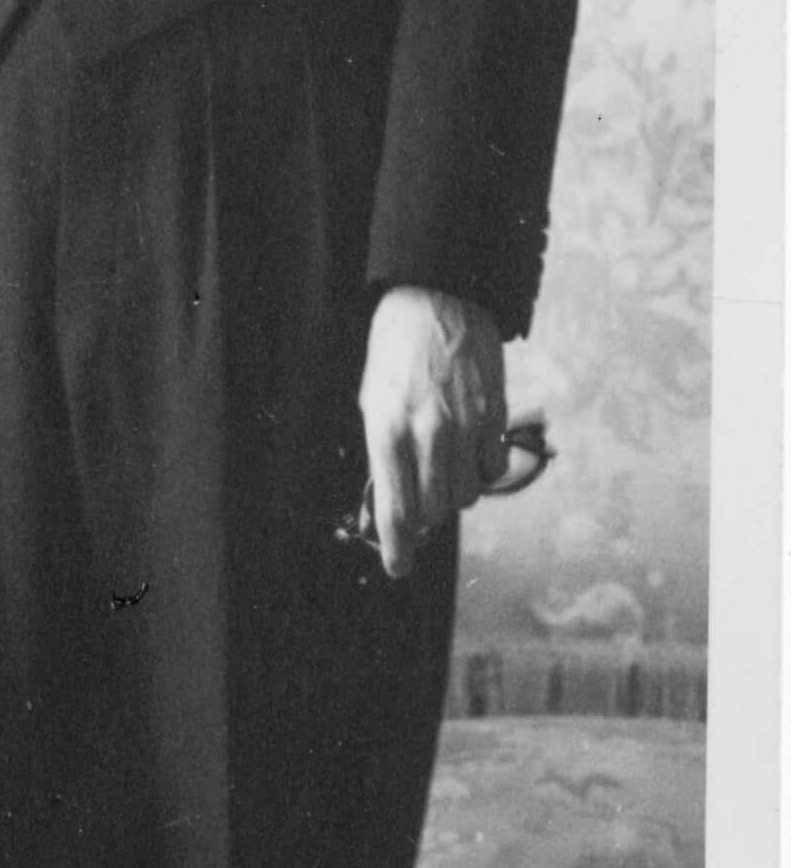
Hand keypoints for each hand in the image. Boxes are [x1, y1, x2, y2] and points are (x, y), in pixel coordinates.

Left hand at [357, 286, 506, 581]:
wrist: (438, 300)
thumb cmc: (397, 351)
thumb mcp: (373, 401)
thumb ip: (382, 456)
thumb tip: (387, 509)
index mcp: (387, 429)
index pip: (395, 508)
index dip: (397, 548)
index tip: (398, 567)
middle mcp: (427, 432)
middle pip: (433, 510)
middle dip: (424, 517)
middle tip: (418, 503)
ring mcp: (465, 426)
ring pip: (464, 495)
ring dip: (451, 493)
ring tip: (440, 464)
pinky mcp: (495, 417)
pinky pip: (492, 470)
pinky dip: (480, 472)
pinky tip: (467, 450)